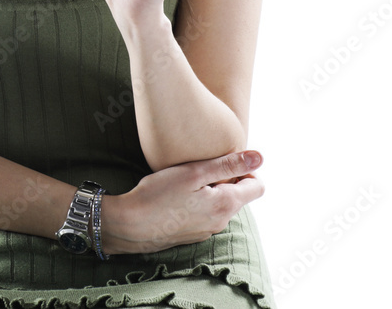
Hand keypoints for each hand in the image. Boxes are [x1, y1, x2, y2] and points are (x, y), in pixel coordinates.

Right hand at [100, 150, 264, 254]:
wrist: (131, 225)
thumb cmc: (159, 194)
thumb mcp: (193, 172)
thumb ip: (227, 165)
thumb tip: (259, 157)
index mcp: (226, 204)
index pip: (257, 187)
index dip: (246, 169)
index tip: (224, 160)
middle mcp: (221, 221)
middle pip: (239, 196)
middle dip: (226, 179)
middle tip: (200, 165)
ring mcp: (207, 231)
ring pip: (221, 205)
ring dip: (212, 190)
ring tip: (187, 178)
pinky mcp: (193, 234)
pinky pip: (206, 214)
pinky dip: (199, 202)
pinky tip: (177, 195)